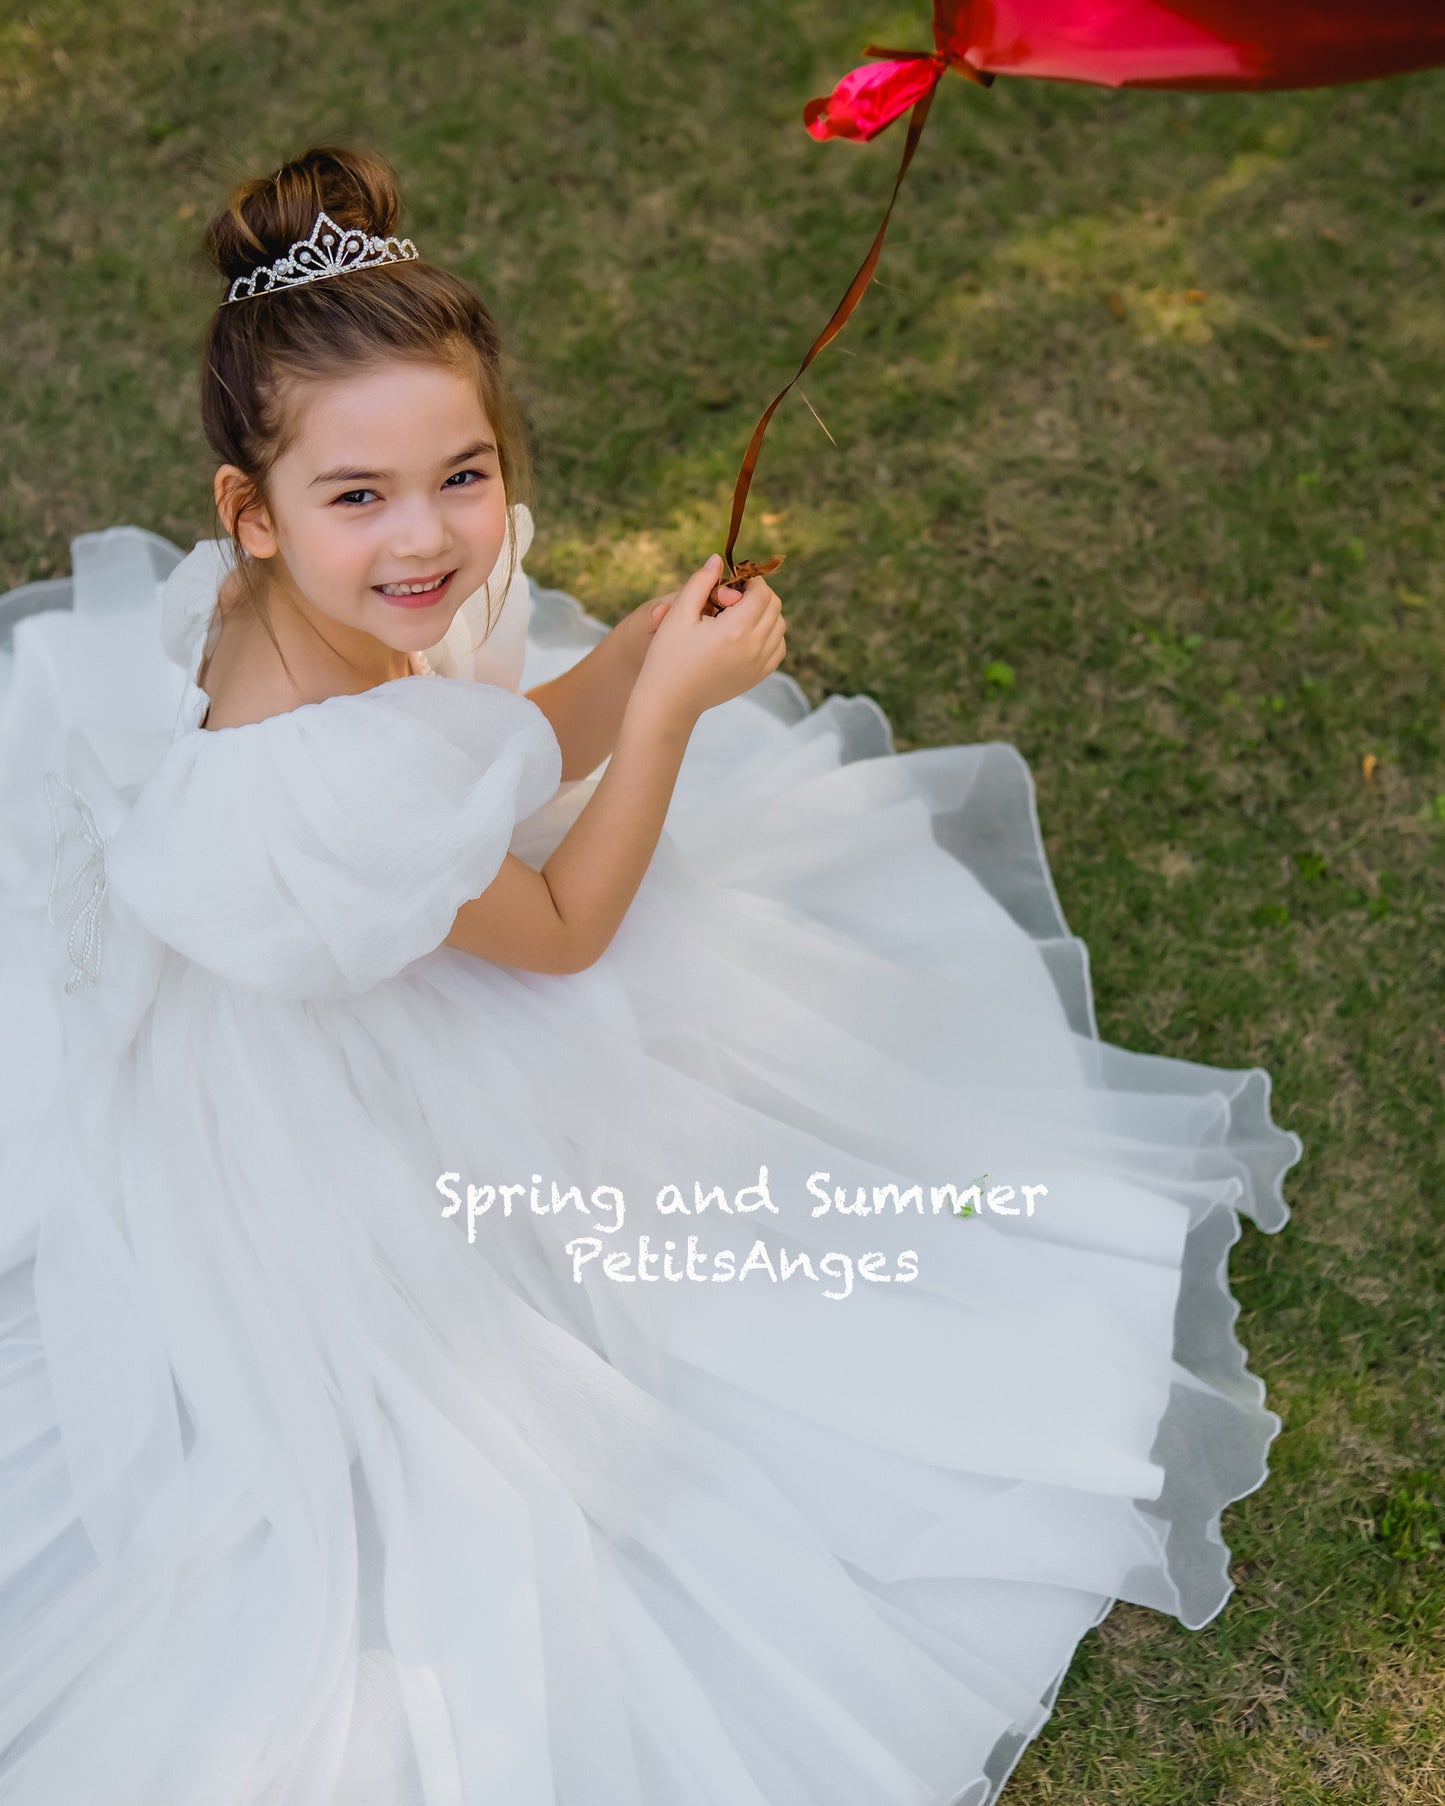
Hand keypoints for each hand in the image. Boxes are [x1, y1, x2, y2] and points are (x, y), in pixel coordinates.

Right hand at [629, 553, 786, 729]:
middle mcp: (754, 647)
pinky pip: (778, 647)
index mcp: (736, 629)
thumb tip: (717, 558)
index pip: (761, 592)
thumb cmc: (668, 656)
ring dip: (764, 613)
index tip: (731, 583)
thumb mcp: (678, 614)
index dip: (749, 581)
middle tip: (731, 599)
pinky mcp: (758, 676)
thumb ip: (700, 582)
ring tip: (737, 616)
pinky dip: (769, 635)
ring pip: (780, 626)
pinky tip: (746, 634)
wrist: (670, 701)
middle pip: (774, 606)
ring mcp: (759, 664)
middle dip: (757, 595)